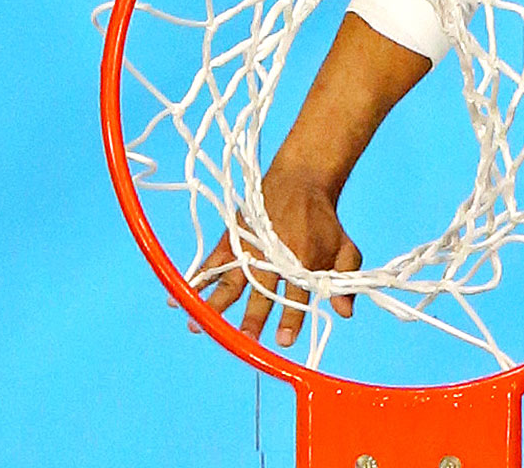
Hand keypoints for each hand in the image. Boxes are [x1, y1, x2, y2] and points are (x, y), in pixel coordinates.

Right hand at [192, 170, 364, 347]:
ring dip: (215, 305)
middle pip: (261, 292)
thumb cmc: (324, 221)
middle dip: (253, 317)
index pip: (297, 295)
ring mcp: (250, 248)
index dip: (291, 319)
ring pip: (231, 281)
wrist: (301, 181)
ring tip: (199, 327)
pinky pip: (210, 263)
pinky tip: (178, 300)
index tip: (284, 341)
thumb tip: (345, 314)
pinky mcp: (232, 240)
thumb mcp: (345, 248)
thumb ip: (346, 282)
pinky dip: (195, 281)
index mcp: (302, 260)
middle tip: (246, 340)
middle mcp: (273, 257)